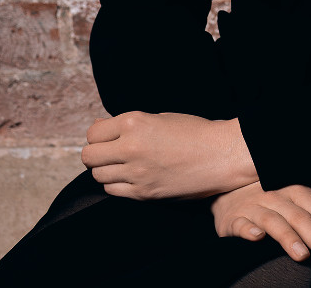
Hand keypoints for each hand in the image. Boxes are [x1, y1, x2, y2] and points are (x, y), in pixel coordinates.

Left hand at [81, 111, 256, 199]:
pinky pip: (113, 191)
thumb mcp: (159, 117)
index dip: (98, 135)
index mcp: (134, 122)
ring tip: (121, 164)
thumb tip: (99, 125)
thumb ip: (127, 124)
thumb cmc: (193, 131)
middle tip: (108, 152)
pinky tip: (131, 176)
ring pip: (98, 176)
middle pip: (90, 157)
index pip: (93, 133)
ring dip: (106, 170)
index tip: (105, 137)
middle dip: (96, 154)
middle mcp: (130, 148)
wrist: (220, 155)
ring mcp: (136, 173)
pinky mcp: (144, 193)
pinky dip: (117, 185)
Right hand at [211, 181, 310, 273]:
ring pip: (274, 221)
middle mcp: (278, 197)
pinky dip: (249, 230)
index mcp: (297, 192)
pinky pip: (241, 224)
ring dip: (288, 237)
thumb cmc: (271, 199)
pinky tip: (257, 238)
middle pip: (302, 218)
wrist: (229, 192)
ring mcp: (255, 207)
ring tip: (302, 256)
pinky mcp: (234, 219)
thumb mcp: (296, 197)